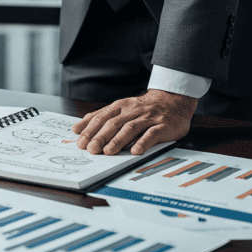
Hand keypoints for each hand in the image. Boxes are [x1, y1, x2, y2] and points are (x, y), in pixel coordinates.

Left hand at [71, 89, 196, 154]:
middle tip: (91, 149)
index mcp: (121, 106)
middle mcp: (133, 111)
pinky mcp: (163, 126)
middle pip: (114, 123)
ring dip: (118, 140)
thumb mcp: (121, 108)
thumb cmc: (143, 109)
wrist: (173, 100)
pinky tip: (135, 151)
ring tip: (108, 152)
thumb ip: (100, 117)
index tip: (80, 142)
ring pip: (131, 128)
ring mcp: (148, 118)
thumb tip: (77, 128)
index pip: (102, 117)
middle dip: (101, 136)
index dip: (90, 130)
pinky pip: (152, 134)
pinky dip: (143, 142)